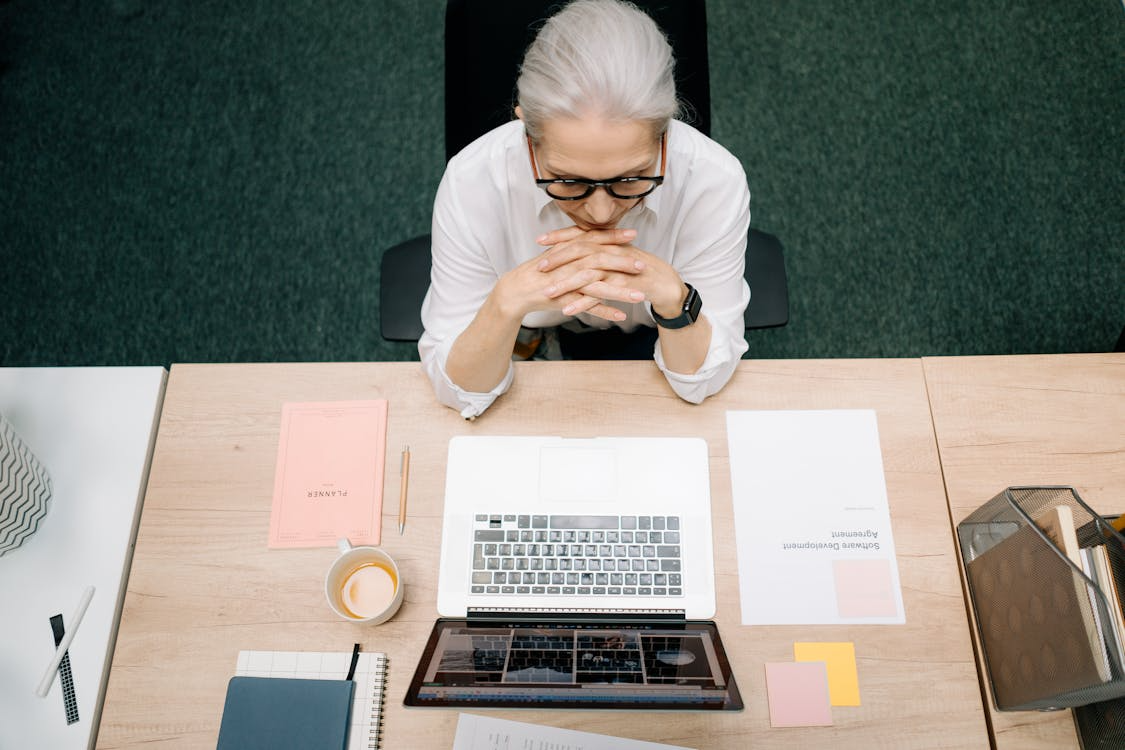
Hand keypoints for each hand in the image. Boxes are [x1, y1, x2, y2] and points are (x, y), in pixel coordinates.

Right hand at [489, 227, 645, 322]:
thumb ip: (574, 244)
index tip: (633, 234)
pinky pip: (588, 307)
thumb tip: (590, 235)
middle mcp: (570, 263)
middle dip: (624, 263)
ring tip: (640, 297)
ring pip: (599, 286)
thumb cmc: (539, 271)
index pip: (595, 239)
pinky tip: (621, 316)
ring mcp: (568, 282)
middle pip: (601, 260)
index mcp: (569, 249)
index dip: (614, 236)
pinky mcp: (565, 300)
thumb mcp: (557, 252)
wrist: (517, 289)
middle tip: (644, 265)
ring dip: (621, 292)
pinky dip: (605, 312)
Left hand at [536, 226, 686, 318]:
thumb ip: (600, 248)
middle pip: (580, 252)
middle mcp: (611, 252)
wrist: (664, 283)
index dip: (559, 236)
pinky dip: (582, 303)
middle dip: (557, 259)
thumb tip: (578, 246)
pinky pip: (599, 295)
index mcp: (608, 242)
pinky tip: (568, 310)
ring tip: (547, 292)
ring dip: (565, 284)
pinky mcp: (623, 286)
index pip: (580, 235)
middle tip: (538, 268)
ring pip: (586, 274)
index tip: (540, 240)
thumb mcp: (617, 255)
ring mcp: (617, 269)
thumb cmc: (639, 269)